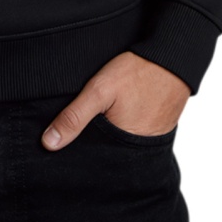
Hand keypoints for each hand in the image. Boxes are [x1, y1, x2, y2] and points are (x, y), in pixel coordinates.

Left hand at [40, 51, 189, 149]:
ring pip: (118, 144)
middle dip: (90, 146)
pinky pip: (132, 133)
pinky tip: (113, 114)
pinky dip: (120, 127)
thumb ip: (74, 117)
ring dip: (105, 136)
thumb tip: (49, 144)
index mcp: (124, 150)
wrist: (173, 58)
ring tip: (95, 121)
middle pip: (106, 155)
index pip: (94, 163)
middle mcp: (139, 152)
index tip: (61, 148)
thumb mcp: (99, 91)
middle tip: (77, 131)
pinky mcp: (155, 128)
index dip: (78, 156)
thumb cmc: (138, 73)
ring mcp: (150, 140)